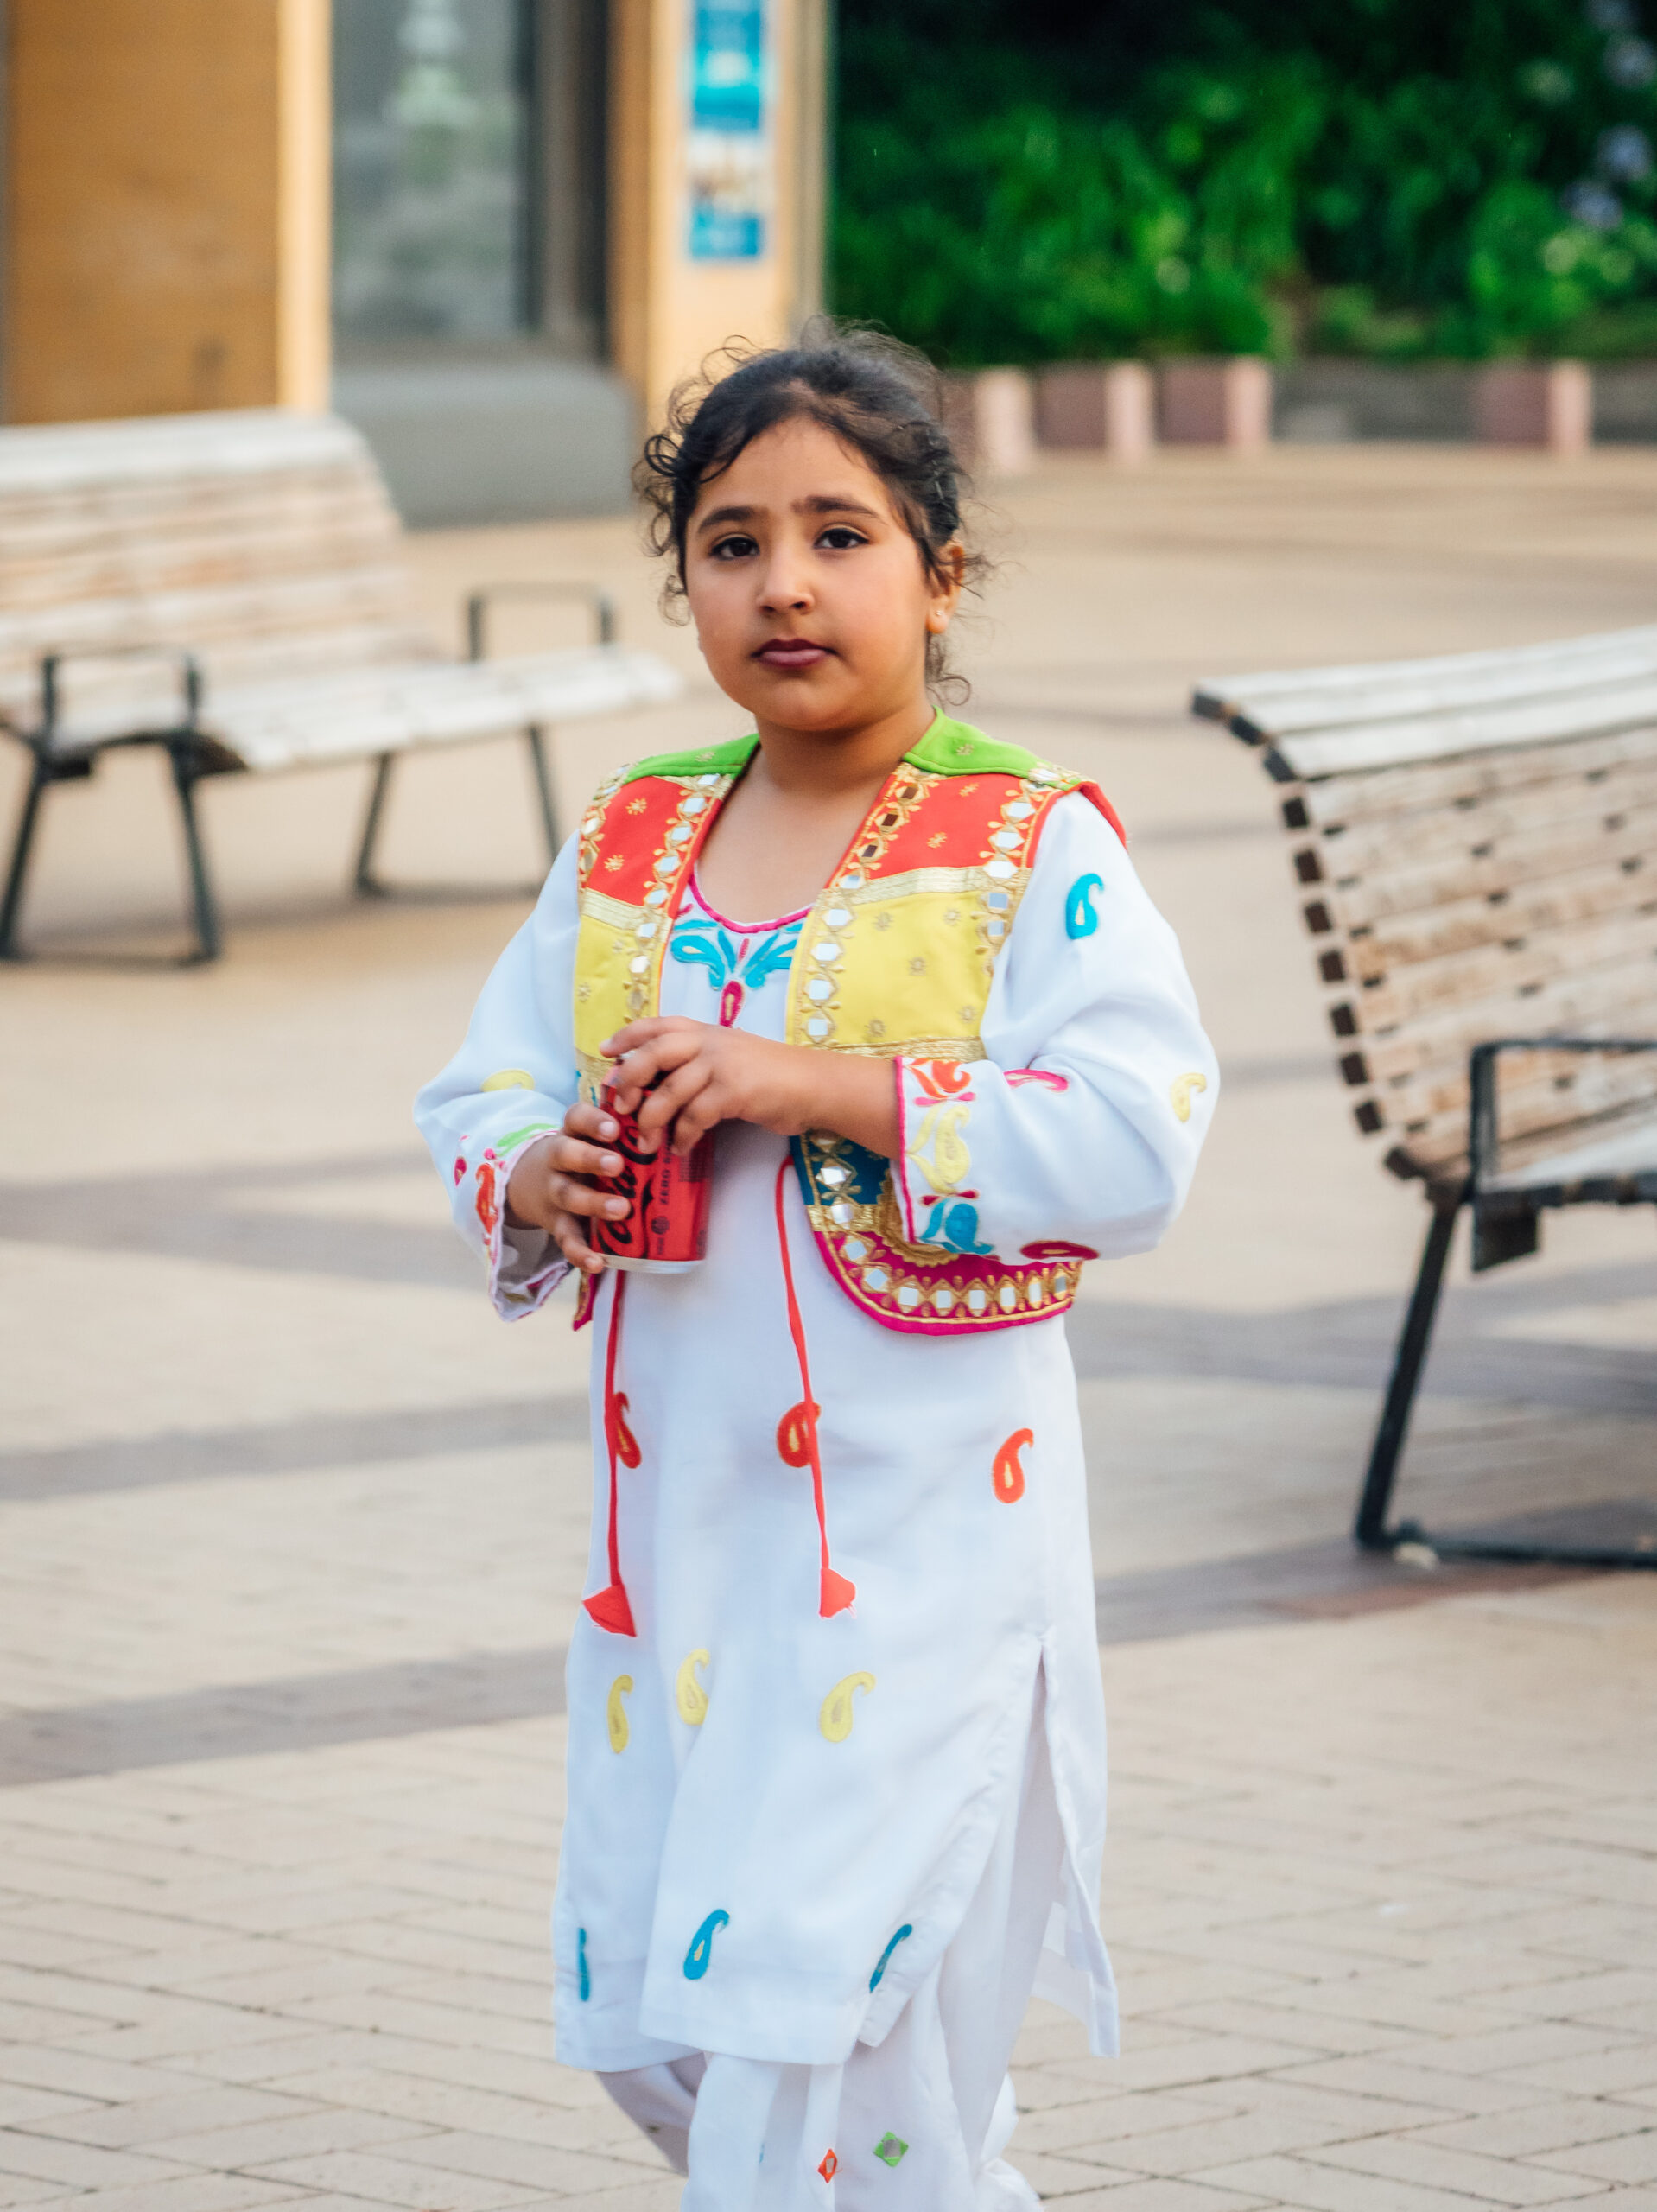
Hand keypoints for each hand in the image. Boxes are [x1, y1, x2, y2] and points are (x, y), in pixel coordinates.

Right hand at [504, 1100, 629, 1275]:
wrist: (527, 1182)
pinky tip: (598, 1262)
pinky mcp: (555, 1223)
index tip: (614, 1128)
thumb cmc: (578, 1154)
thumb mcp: (588, 1137)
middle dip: (590, 1159)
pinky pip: (566, 1239)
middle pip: (565, 1154)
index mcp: (571, 1133)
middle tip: (616, 1165)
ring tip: (621, 1209)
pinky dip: (580, 1252)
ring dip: (593, 1203)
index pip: (576, 1118)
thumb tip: (667, 1123)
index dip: (593, 1121)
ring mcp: (553, 1192)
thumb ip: (620, 1130)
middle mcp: (558, 1160)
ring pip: (567, 1195)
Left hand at [602, 1017, 900, 1157]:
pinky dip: (682, 1137)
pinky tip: (680, 1149)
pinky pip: (694, 1117)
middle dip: (630, 1081)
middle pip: (652, 1054)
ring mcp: (720, 1065)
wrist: (814, 1084)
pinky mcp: (733, 1092)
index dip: (626, 1036)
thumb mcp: (730, 1055)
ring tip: (647, 1144)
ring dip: (652, 1122)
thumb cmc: (771, 1075)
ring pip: (669, 1092)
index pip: (656, 1025)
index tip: (606, 1053)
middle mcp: (708, 1041)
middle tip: (621, 1107)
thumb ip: (697, 1062)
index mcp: (704, 1030)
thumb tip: (657, 1084)